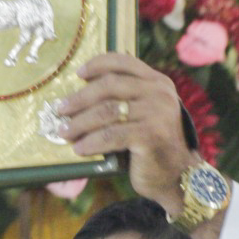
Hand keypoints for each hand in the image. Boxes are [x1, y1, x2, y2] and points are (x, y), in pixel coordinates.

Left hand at [55, 55, 189, 214]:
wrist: (178, 176)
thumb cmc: (153, 146)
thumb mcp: (144, 115)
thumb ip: (126, 99)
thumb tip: (82, 94)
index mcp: (158, 82)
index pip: (123, 62)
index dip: (97, 64)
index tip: (78, 74)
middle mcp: (159, 93)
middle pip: (110, 86)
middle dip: (80, 98)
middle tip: (60, 109)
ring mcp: (157, 113)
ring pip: (107, 111)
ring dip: (80, 122)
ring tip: (64, 131)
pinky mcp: (150, 135)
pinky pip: (112, 135)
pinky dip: (92, 142)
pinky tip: (80, 149)